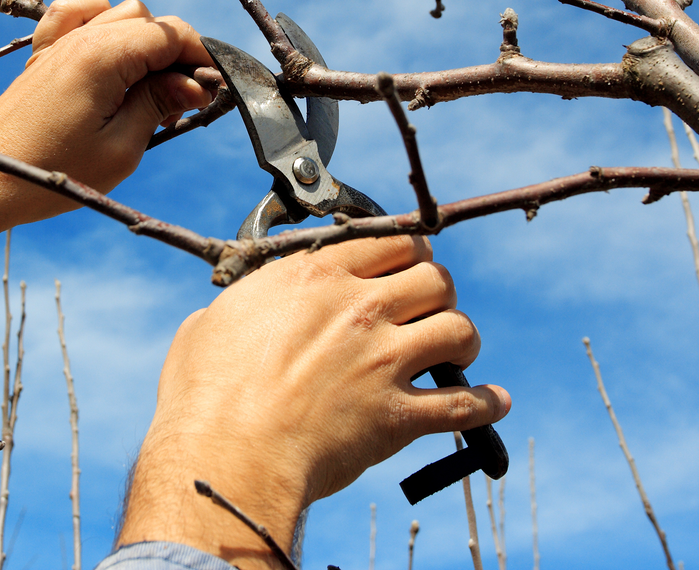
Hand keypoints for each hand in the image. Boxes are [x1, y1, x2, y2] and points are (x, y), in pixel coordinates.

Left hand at [0, 0, 215, 232]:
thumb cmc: (52, 174)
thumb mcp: (121, 149)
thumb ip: (160, 104)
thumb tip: (195, 82)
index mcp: (103, 57)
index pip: (170, 34)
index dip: (200, 57)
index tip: (214, 90)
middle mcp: (80, 38)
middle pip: (148, 21)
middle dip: (175, 55)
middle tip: (181, 105)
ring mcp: (58, 43)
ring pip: (119, 14)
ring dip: (144, 44)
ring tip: (149, 92)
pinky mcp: (43, 56)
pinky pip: (76, 14)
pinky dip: (100, 22)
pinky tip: (111, 55)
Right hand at [117, 236, 509, 567]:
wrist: (226, 457)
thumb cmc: (205, 397)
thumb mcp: (210, 325)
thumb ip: (246, 305)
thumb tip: (247, 309)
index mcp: (315, 279)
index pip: (391, 241)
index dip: (408, 251)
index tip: (409, 264)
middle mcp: (359, 310)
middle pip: (436, 277)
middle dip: (439, 291)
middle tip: (428, 308)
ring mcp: (384, 362)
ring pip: (459, 330)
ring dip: (462, 340)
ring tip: (454, 352)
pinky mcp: (399, 416)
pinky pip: (465, 405)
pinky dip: (485, 405)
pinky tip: (493, 403)